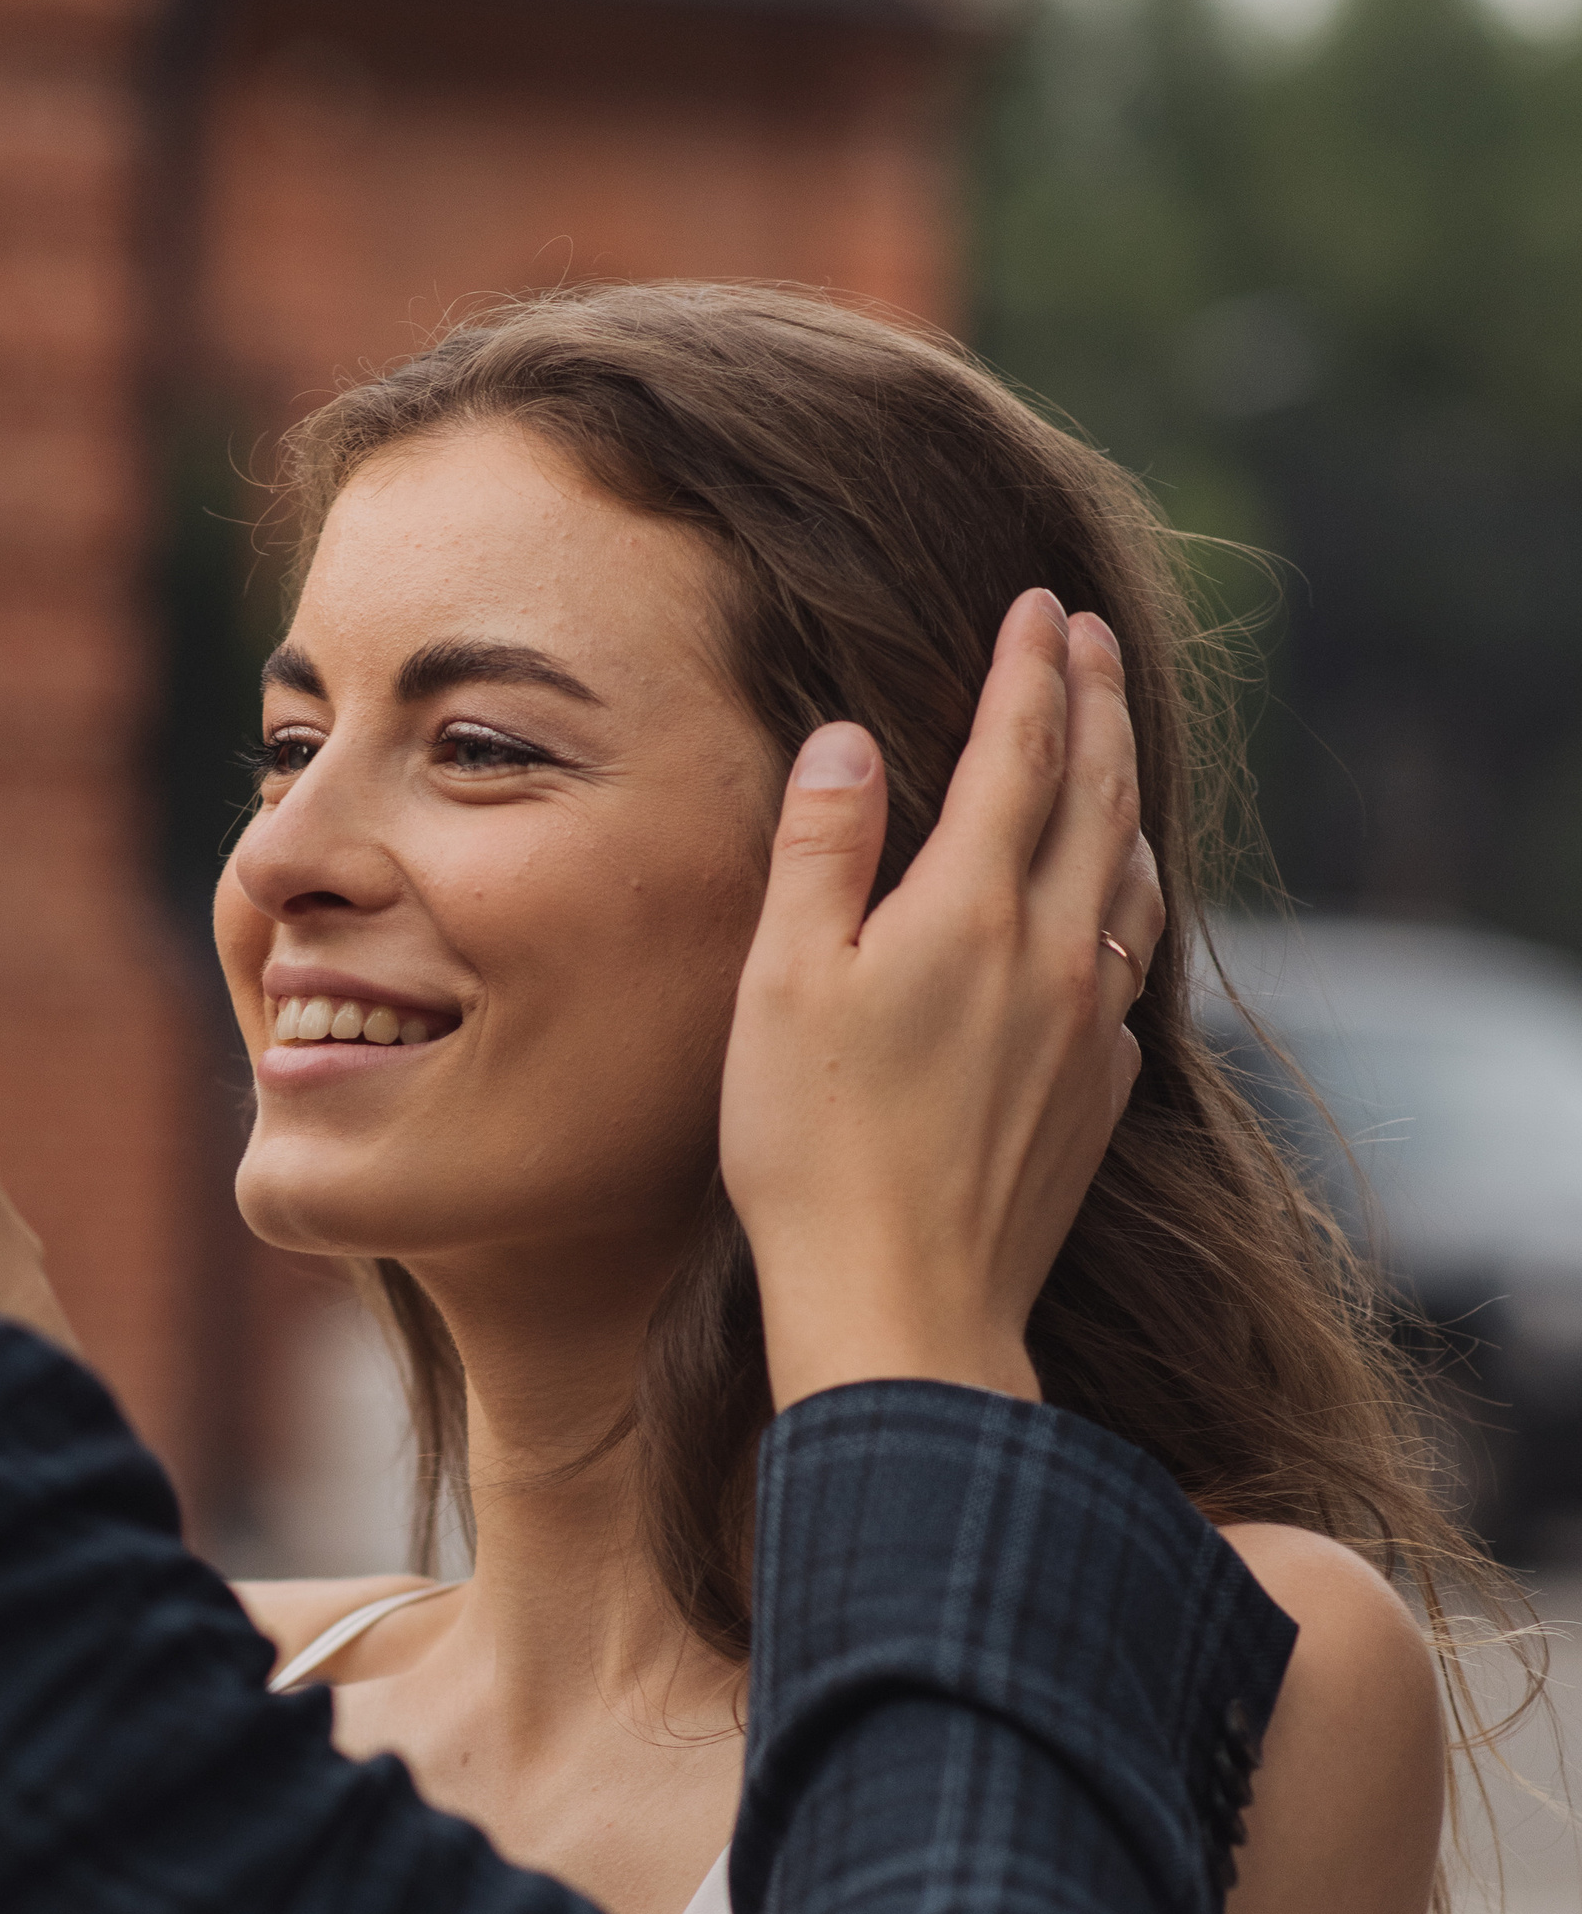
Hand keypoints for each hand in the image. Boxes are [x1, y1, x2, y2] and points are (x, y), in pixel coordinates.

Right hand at [719, 592, 1162, 1410]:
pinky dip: (1126, 904)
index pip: (1021, 750)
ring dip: (1126, 797)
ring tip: (1116, 753)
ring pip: (1133, 879)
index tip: (1038, 608)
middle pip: (1099, 796)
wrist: (905, 1306)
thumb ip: (821, 850)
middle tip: (1095, 639)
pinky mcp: (1097, 1098)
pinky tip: (1110, 914)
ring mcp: (1089, 1028)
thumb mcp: (782, 985)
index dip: (1030, 669)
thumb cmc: (814, 1150)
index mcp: (974, 910)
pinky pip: (1130, 967)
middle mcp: (1055, 954)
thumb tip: (852, 739)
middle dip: (1098, 703)